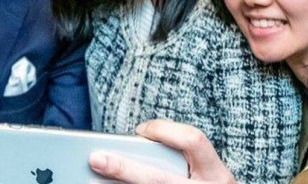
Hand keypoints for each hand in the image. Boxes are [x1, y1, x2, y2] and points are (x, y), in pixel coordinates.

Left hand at [88, 120, 236, 183]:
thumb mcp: (206, 170)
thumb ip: (180, 156)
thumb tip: (134, 143)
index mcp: (216, 173)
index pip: (193, 140)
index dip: (164, 130)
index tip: (140, 130)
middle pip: (158, 179)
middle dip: (124, 169)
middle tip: (95, 159)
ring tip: (92, 181)